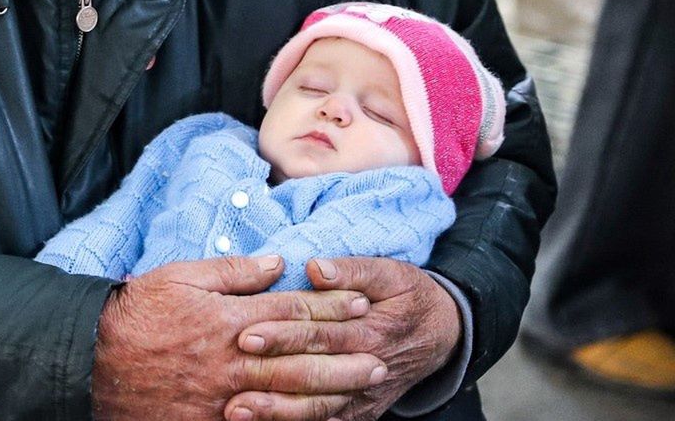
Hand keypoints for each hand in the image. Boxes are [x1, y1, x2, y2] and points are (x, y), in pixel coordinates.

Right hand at [92, 255, 381, 420]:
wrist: (95, 361)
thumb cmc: (138, 312)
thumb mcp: (180, 276)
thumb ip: (231, 272)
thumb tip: (277, 262)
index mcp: (229, 320)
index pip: (290, 310)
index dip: (328, 304)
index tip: (361, 301)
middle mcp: (233, 359)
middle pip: (299, 356)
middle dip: (343, 354)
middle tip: (380, 353)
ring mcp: (225, 396)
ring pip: (289, 393)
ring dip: (331, 388)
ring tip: (364, 385)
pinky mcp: (212, 420)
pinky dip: (291, 419)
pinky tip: (318, 416)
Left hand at [226, 257, 461, 420]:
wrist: (442, 333)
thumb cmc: (408, 295)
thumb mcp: (389, 273)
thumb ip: (351, 270)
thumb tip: (315, 267)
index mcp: (369, 330)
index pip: (319, 334)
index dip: (283, 335)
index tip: (246, 334)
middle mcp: (365, 368)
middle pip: (312, 373)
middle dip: (270, 375)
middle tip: (232, 372)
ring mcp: (364, 397)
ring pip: (317, 408)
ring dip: (277, 412)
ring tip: (238, 410)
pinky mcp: (362, 413)